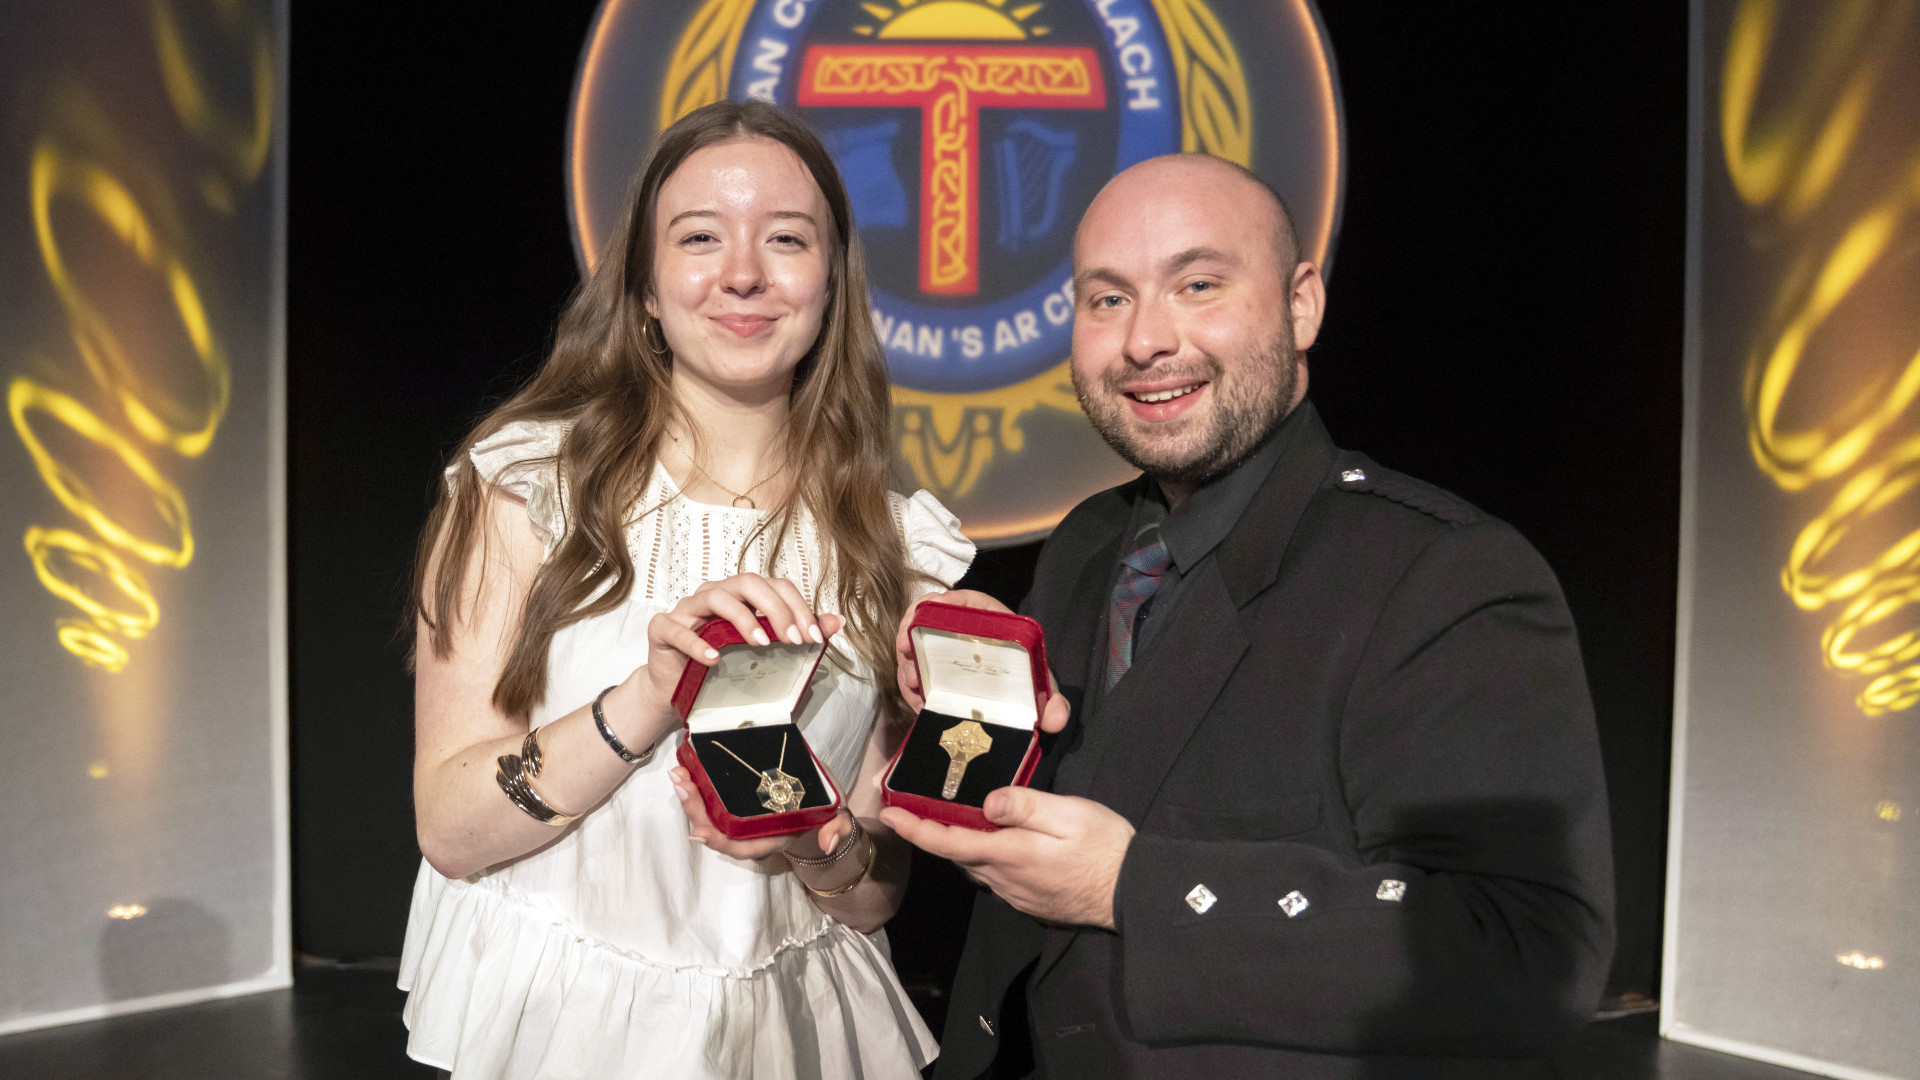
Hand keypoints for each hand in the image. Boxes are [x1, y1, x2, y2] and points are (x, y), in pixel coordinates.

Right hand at [644, 573, 844, 706]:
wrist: (675, 691)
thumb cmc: (720, 667)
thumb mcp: (763, 651)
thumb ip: (796, 632)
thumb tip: (836, 621)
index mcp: (741, 595)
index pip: (774, 586)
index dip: (798, 607)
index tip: (814, 638)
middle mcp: (715, 594)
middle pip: (747, 583)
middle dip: (775, 609)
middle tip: (793, 640)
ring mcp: (687, 609)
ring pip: (715, 596)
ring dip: (741, 618)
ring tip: (760, 644)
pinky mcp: (662, 629)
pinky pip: (678, 629)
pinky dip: (697, 643)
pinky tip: (714, 659)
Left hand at [670, 766, 842, 862]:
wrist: (820, 803)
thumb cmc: (825, 810)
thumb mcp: (836, 816)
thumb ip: (837, 828)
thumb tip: (828, 841)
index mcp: (772, 838)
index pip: (743, 847)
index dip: (720, 842)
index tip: (698, 832)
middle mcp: (752, 831)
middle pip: (718, 830)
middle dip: (696, 812)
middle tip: (680, 785)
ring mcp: (743, 816)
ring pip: (711, 815)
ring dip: (691, 798)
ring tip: (677, 775)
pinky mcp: (738, 800)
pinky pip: (713, 800)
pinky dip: (698, 788)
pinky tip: (686, 772)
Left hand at [880, 788, 1134, 928]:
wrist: (1134, 893)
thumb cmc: (1104, 846)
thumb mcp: (1068, 813)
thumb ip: (1024, 806)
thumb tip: (985, 802)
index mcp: (1008, 853)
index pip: (948, 841)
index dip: (915, 828)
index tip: (887, 814)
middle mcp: (1003, 879)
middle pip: (958, 855)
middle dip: (934, 832)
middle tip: (917, 807)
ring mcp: (1016, 894)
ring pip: (975, 867)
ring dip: (960, 845)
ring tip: (953, 819)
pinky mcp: (1030, 902)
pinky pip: (995, 878)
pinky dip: (984, 857)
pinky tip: (996, 842)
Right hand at [895, 590, 1070, 732]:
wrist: (1017, 701)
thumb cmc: (1027, 681)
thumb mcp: (1040, 686)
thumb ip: (1052, 699)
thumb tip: (1056, 718)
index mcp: (986, 619)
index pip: (961, 600)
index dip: (941, 601)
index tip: (928, 610)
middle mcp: (959, 631)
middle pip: (925, 620)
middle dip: (910, 632)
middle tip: (906, 651)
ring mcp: (941, 652)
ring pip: (914, 649)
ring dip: (907, 665)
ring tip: (913, 685)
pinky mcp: (931, 673)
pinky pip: (914, 674)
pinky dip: (911, 688)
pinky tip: (919, 703)